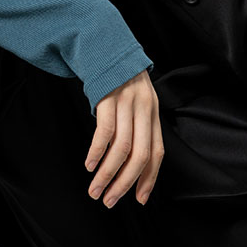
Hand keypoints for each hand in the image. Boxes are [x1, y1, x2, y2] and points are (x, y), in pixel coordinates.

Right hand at [84, 68, 164, 207]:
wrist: (107, 46)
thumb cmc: (121, 79)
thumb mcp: (138, 101)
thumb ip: (138, 127)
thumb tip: (132, 165)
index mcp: (154, 112)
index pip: (157, 152)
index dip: (149, 179)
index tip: (139, 200)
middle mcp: (144, 108)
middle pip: (140, 154)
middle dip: (125, 183)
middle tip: (110, 201)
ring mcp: (126, 102)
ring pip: (122, 147)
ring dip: (107, 173)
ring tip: (96, 190)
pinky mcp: (108, 96)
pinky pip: (105, 130)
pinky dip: (97, 151)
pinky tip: (89, 164)